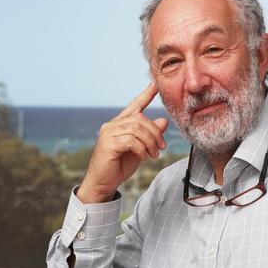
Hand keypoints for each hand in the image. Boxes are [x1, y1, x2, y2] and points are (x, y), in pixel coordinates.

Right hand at [77, 83, 168, 202]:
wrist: (103, 183)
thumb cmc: (120, 165)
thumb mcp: (140, 148)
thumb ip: (150, 135)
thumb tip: (163, 120)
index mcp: (120, 124)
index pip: (134, 106)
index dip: (145, 95)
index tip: (155, 85)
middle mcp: (112, 125)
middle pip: (140, 118)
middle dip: (155, 132)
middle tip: (162, 146)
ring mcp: (108, 133)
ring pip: (137, 129)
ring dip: (150, 142)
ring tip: (154, 154)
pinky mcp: (108, 144)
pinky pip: (131, 140)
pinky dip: (141, 148)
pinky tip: (144, 157)